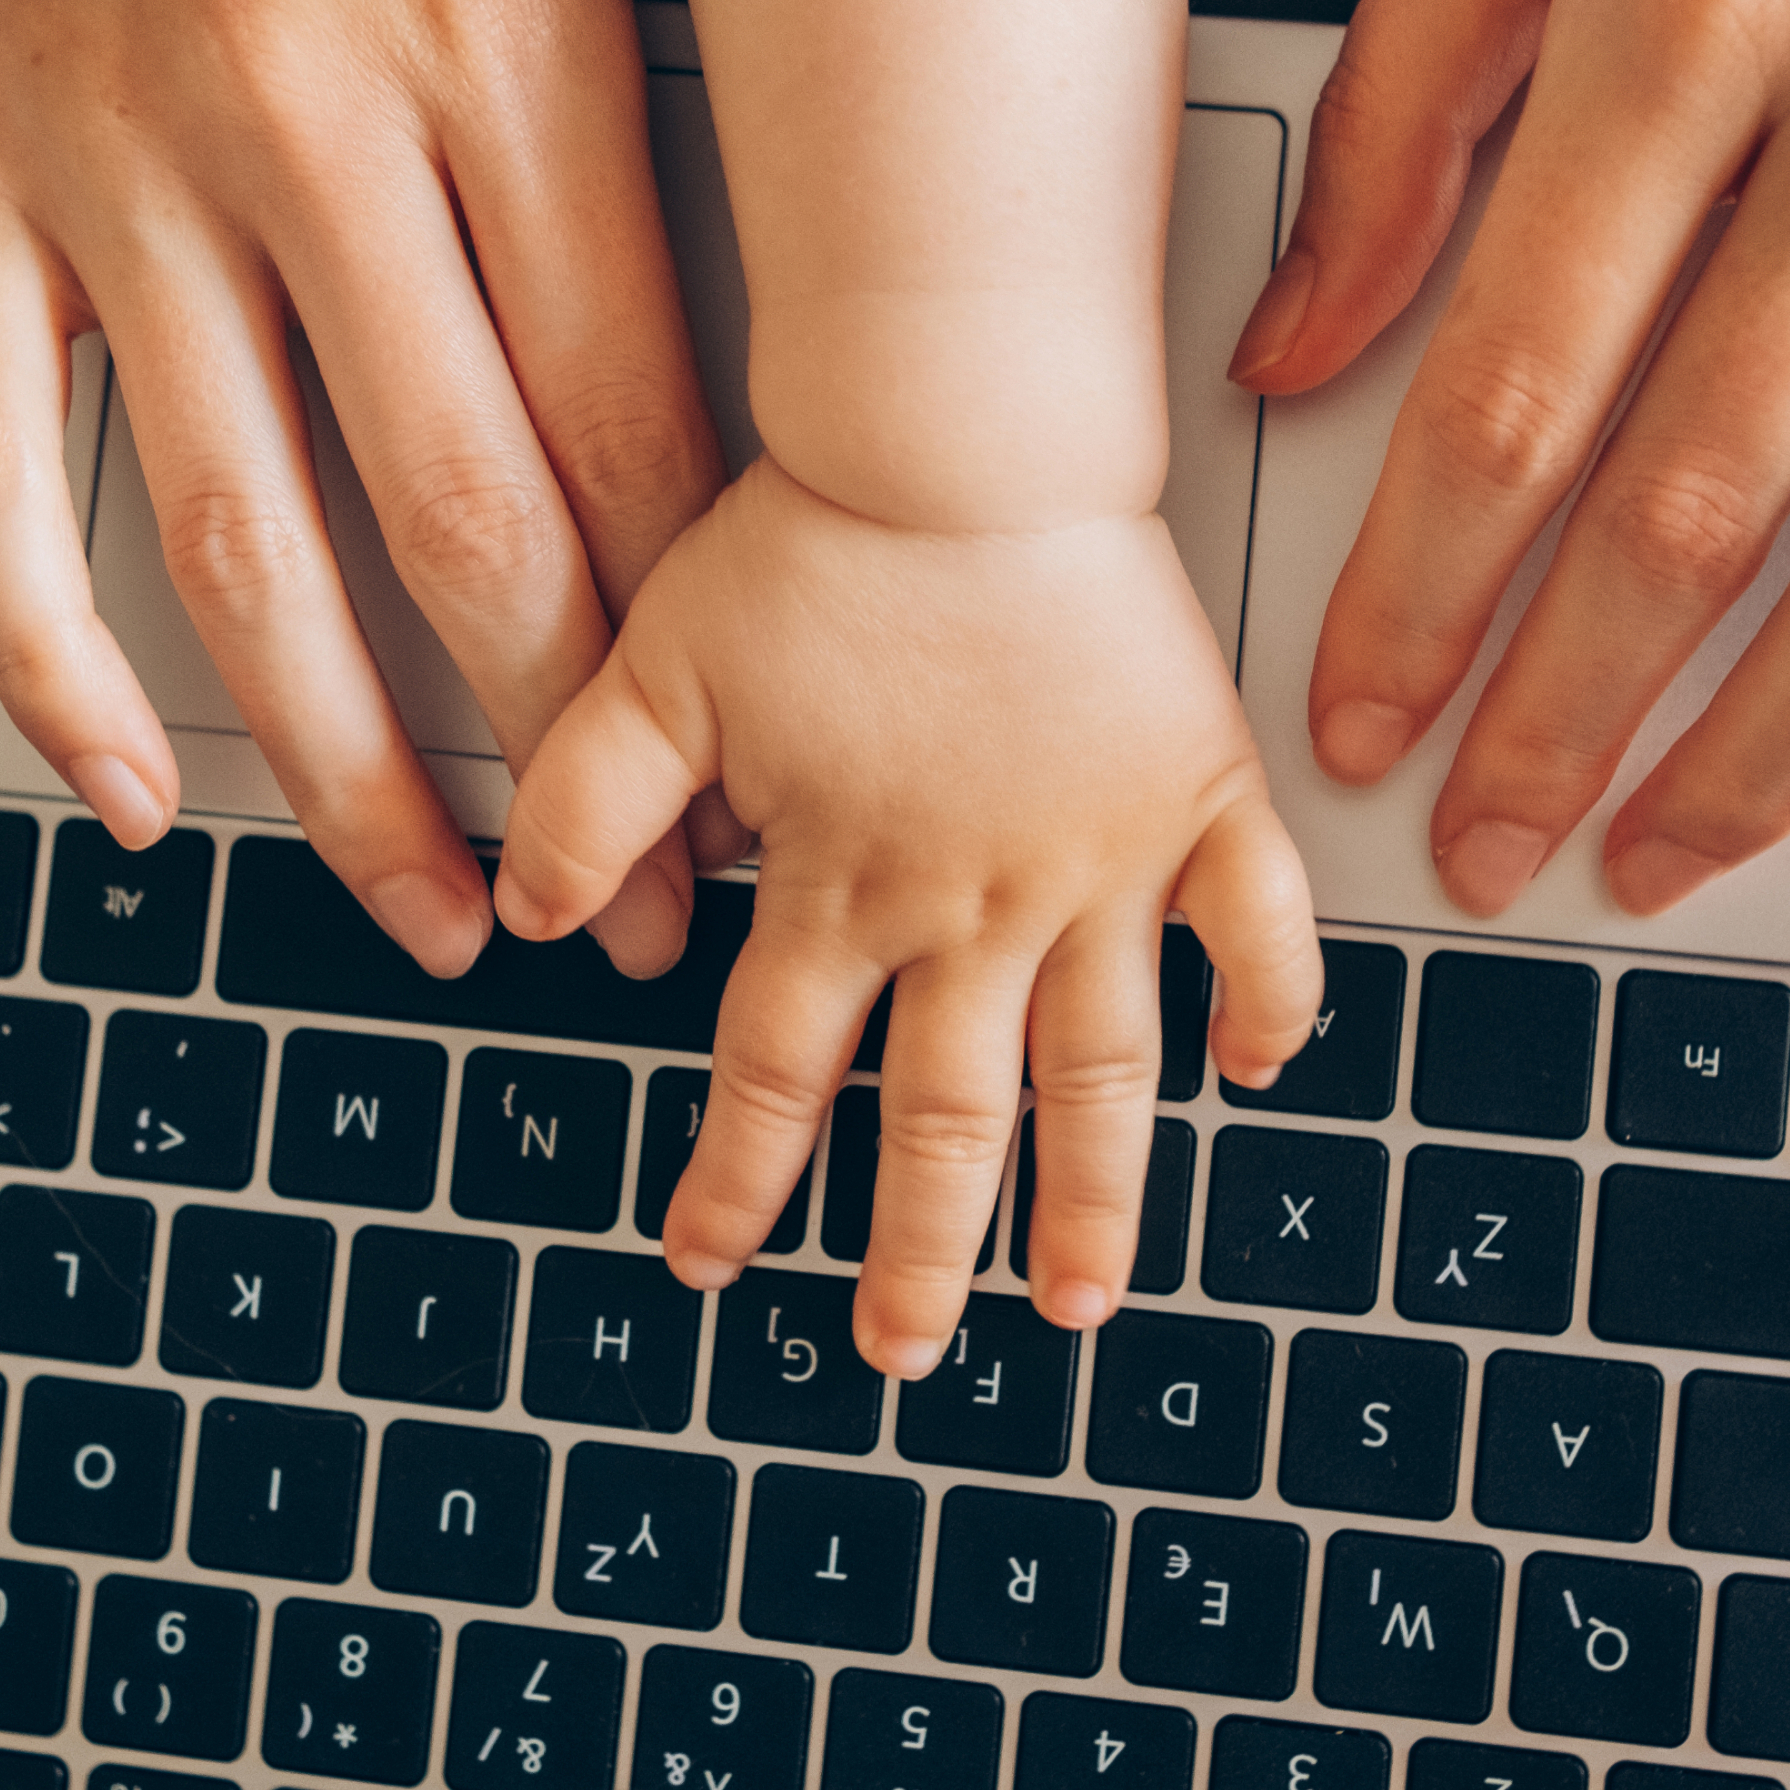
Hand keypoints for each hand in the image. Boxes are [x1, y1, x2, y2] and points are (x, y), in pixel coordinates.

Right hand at [0, 0, 729, 972]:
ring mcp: (115, 167)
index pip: (628, 416)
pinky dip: (40, 650)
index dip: (697, 631)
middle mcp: (300, 118)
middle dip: (567, 753)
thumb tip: (863, 236)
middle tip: (634, 904)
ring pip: (237, 542)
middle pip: (458, 522)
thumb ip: (726, 5)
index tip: (757, 756)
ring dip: (338, 767)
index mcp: (493, 31)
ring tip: (429, 906)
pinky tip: (118, 788)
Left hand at [495, 462, 1321, 1375]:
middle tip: (903, 1351)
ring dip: (1093, 1202)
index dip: (738, 1182)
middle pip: (945, 1120)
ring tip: (1083, 1303)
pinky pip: (1259, 926)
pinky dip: (1271, 1005)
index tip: (711, 1259)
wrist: (967, 439)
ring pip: (1104, 1074)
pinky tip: (1263, 1076)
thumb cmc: (818, 538)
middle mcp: (976, 906)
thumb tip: (518, 923)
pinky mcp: (1199, 792)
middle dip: (918, 1254)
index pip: (778, 1077)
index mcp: (844, 887)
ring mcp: (1101, 864)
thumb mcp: (652, 672)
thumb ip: (583, 806)